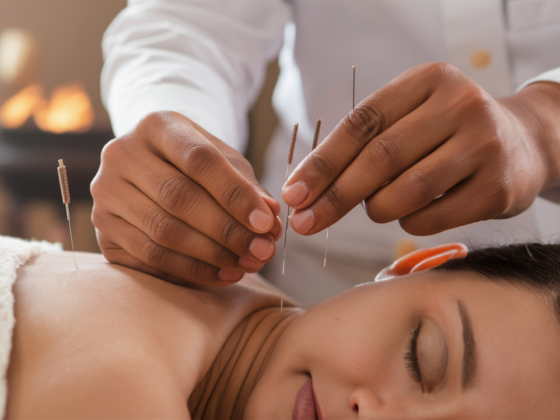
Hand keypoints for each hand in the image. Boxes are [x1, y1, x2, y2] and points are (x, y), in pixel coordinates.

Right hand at [91, 111, 281, 285]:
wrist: (153, 169)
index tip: (266, 222)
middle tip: (262, 251)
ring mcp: (106, 192)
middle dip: (227, 230)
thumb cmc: (197, 165)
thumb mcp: (226, 163)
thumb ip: (248, 187)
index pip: (199, 159)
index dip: (235, 194)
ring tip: (247, 264)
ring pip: (164, 231)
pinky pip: (151, 256)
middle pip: (178, 196)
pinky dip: (191, 270)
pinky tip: (222, 275)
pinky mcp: (103, 227)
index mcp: (157, 126)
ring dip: (212, 254)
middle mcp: (122, 154)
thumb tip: (270, 218)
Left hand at [282, 62, 559, 235]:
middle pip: (380, 158)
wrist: (523, 143)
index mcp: (427, 80)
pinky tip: (409, 216)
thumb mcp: (410, 119)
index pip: (361, 123)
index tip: (293, 193)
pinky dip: (407, 224)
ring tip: (376, 208)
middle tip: (305, 222)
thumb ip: (364, 144)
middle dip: (335, 196)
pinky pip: (431, 217)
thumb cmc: (447, 134)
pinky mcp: (498, 186)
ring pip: (404, 192)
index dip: (322, 162)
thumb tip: (304, 187)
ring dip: (376, 210)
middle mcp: (459, 105)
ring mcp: (483, 145)